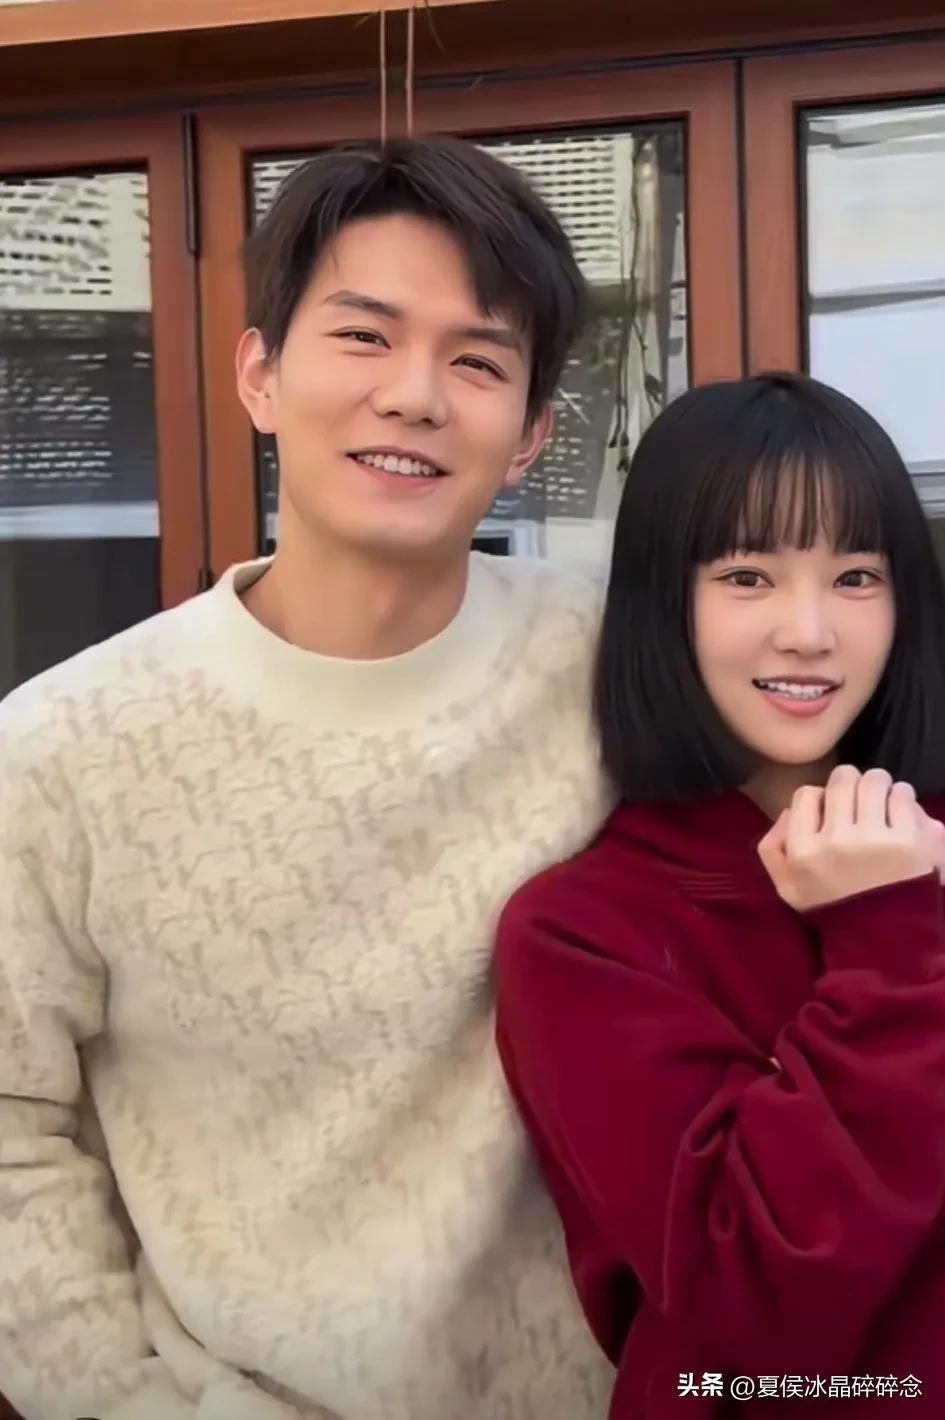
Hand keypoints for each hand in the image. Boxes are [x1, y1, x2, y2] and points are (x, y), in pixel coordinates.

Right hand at [757, 765, 944, 911]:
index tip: (831, 813)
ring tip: (882, 805)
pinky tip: (901, 815)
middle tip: (859, 801)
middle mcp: (836, 841)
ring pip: (875, 780)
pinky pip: (903, 796)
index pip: (807, 794)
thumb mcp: (787, 887)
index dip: (819, 798)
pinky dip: (903, 799)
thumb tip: (789, 810)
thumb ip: (772, 848)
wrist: (882, 940)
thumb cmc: (833, 910)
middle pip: (843, 779)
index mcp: (804, 851)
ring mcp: (875, 840)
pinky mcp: (911, 841)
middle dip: (851, 784)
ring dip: (879, 788)